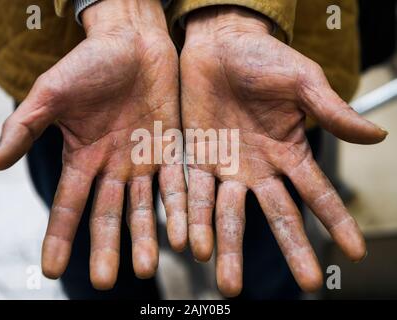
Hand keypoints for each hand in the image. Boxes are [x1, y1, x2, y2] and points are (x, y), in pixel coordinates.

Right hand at [0, 0, 186, 289]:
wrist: (133, 44)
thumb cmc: (90, 64)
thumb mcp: (52, 93)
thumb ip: (25, 126)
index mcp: (83, 158)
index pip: (69, 204)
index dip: (60, 236)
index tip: (52, 270)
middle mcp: (114, 167)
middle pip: (109, 214)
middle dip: (107, 247)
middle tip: (105, 282)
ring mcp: (144, 161)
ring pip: (145, 207)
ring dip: (147, 236)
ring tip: (148, 267)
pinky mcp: (172, 150)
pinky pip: (177, 184)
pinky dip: (179, 208)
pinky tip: (183, 235)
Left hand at [181, 6, 386, 296]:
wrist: (218, 46)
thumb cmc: (263, 59)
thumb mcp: (302, 82)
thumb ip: (331, 111)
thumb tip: (377, 137)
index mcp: (289, 151)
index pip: (318, 193)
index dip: (336, 221)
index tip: (354, 253)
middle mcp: (260, 168)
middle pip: (277, 215)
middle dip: (291, 247)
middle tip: (306, 283)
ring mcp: (227, 166)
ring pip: (229, 214)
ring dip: (227, 246)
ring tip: (227, 282)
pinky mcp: (197, 158)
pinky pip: (194, 192)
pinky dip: (192, 217)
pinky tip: (190, 244)